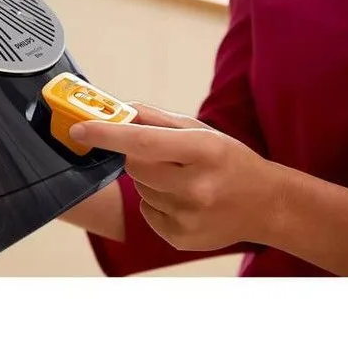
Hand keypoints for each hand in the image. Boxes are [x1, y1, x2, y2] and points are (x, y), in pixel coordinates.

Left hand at [69, 104, 284, 250]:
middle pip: (134, 166)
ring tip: (182, 180)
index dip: (107, 135)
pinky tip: (184, 201)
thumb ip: (156, 119)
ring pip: (140, 189)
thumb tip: (118, 109)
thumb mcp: (201, 130)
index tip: (79, 129)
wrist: (268, 205)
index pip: (143, 142)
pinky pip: (146, 213)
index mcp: (203, 151)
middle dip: (136, 156)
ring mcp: (188, 217)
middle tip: (163, 156)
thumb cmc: (230, 161)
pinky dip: (156, 204)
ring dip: (150, 180)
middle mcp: (196, 187)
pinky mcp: (181, 239)